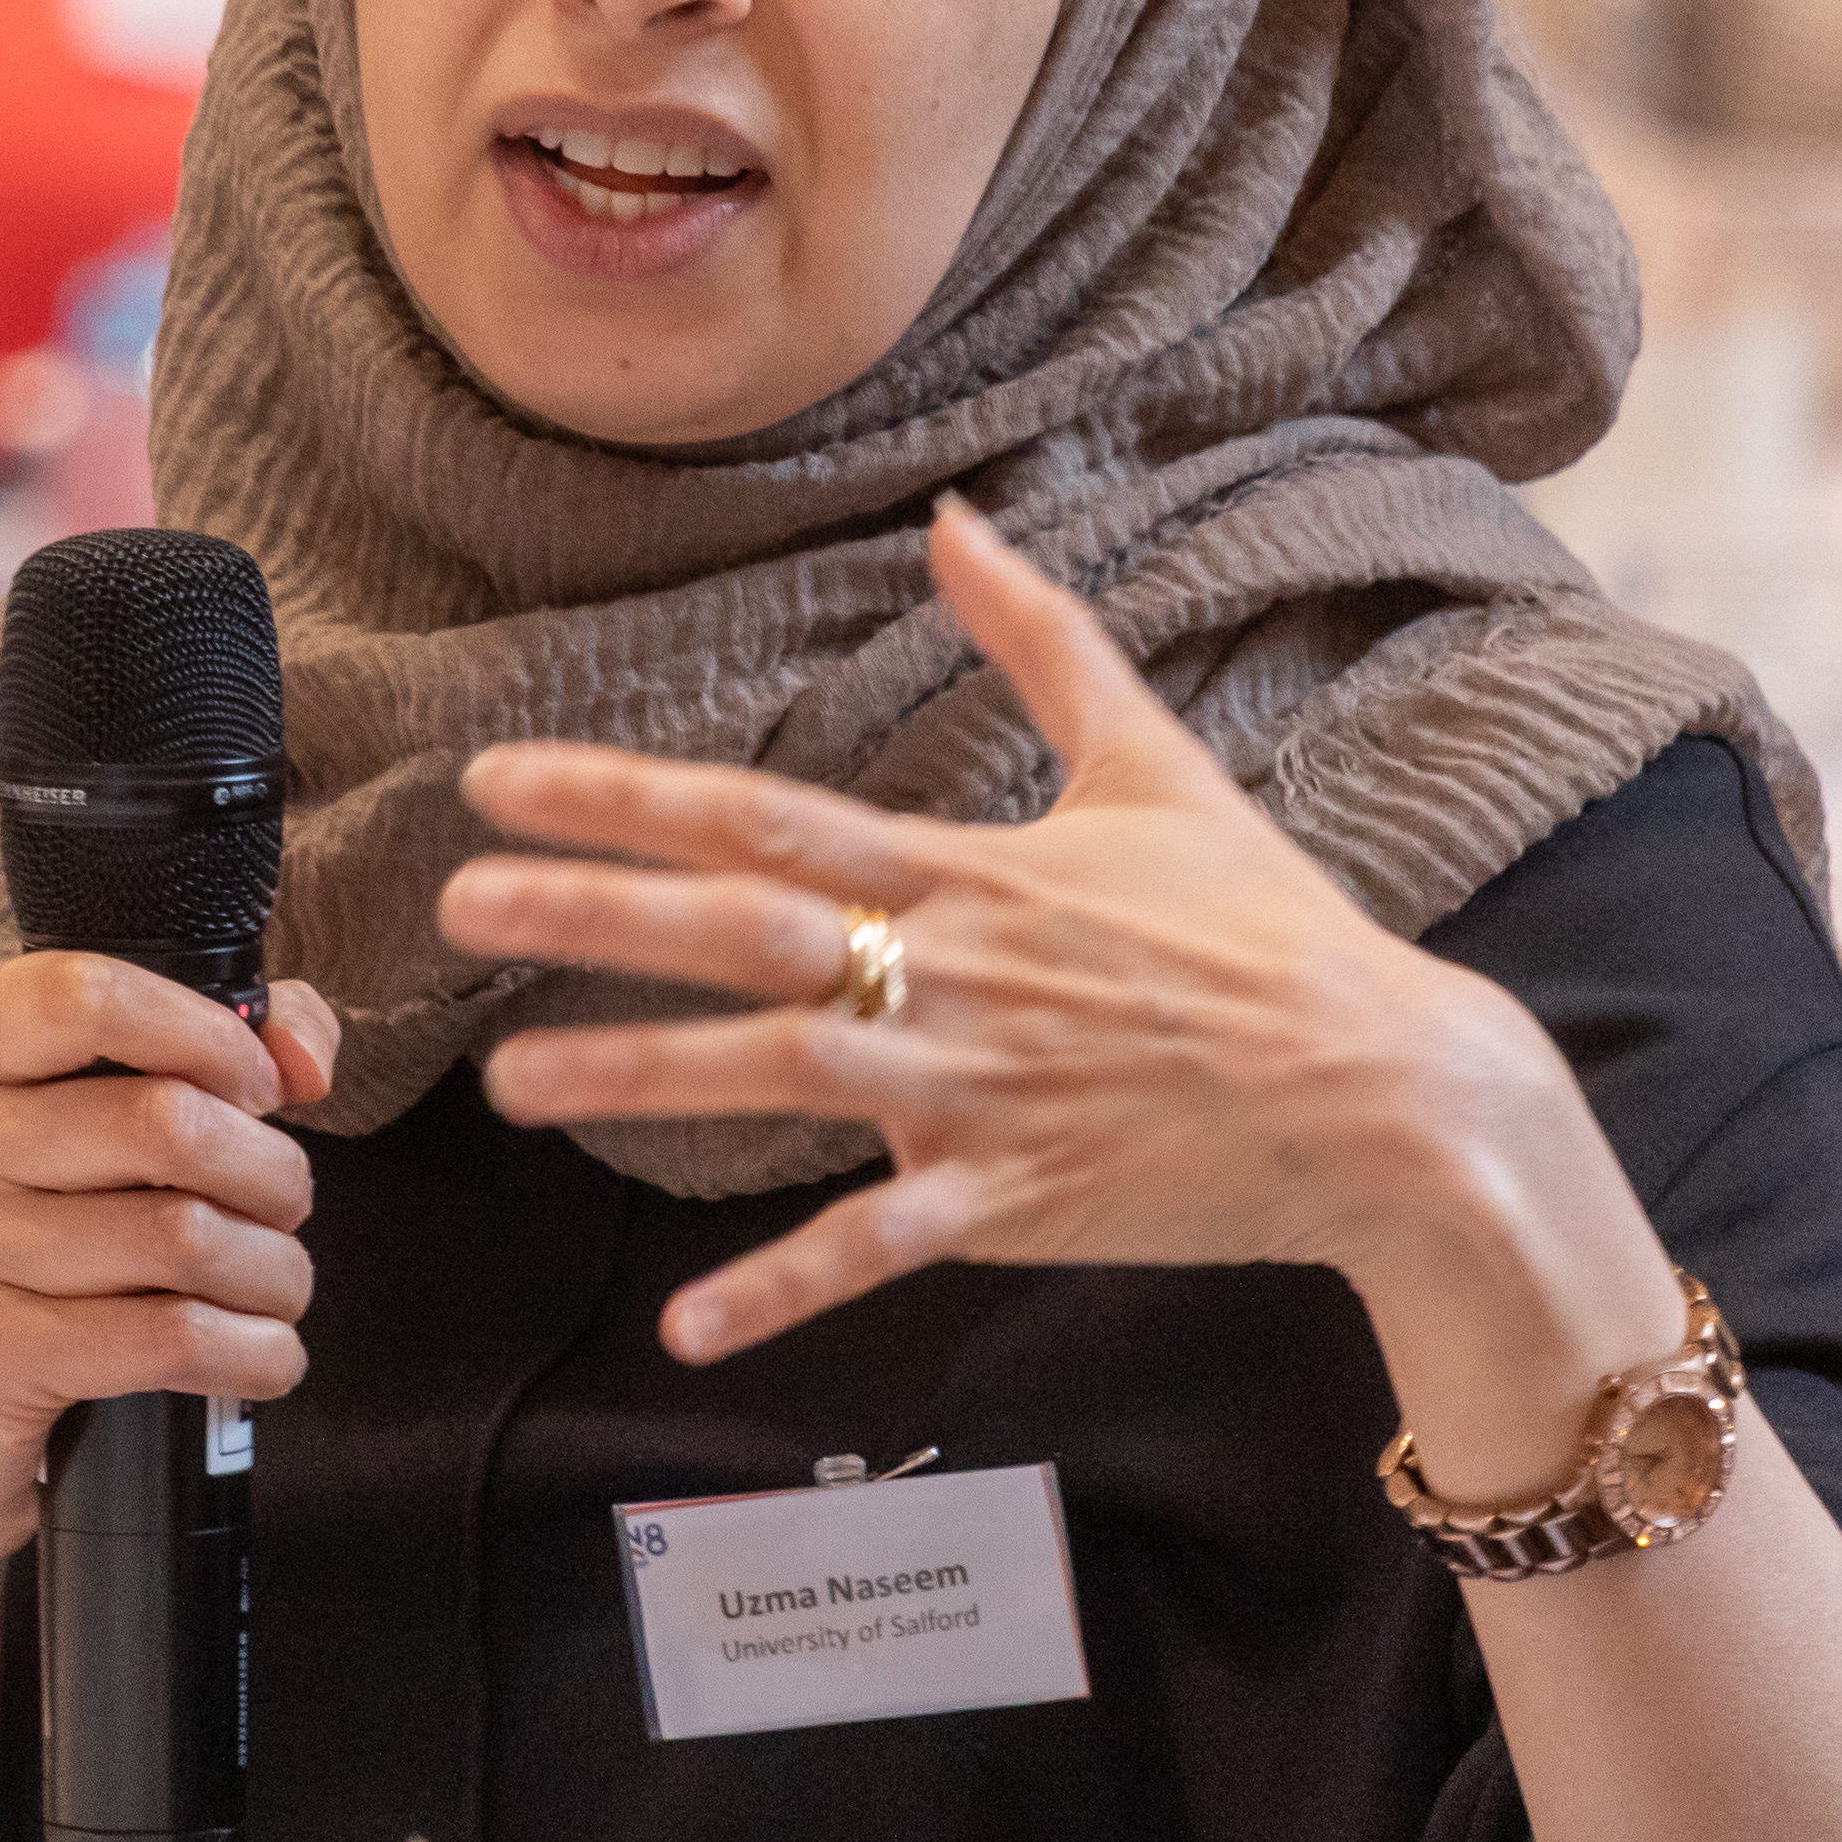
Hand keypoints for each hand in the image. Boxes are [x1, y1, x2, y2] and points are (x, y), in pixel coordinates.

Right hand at [0, 953, 340, 1595]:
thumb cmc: (25, 1265)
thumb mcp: (87, 1134)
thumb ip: (208, 1049)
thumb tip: (302, 1049)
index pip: (85, 995)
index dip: (206, 1034)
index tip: (258, 1090)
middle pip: (162, 1121)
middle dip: (269, 1172)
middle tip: (281, 1212)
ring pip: (182, 1235)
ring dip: (272, 1271)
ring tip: (273, 1288)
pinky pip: (166, 1336)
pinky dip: (250, 1350)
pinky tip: (260, 1356)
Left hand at [443, 504, 1674, 1466]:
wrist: (1387, 1089)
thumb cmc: (1267, 927)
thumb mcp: (1153, 763)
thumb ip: (1040, 640)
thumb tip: (961, 521)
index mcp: (968, 869)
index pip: (763, 813)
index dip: (626, 793)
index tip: (503, 781)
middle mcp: (951, 971)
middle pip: (739, 929)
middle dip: (590, 915)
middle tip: (453, 905)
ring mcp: (977, 1090)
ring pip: (778, 1079)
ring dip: (639, 1078)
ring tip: (512, 1084)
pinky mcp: (1013, 1198)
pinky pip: (876, 1244)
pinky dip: (782, 1285)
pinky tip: (683, 1321)